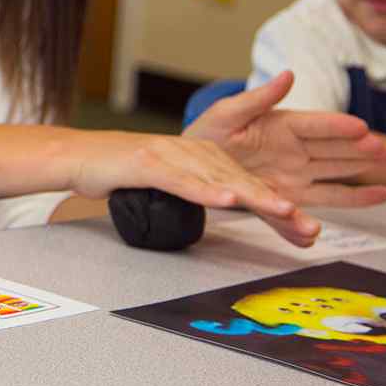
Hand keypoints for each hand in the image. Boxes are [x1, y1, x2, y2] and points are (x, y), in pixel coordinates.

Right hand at [67, 130, 319, 246]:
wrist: (78, 156)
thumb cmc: (122, 172)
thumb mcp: (169, 181)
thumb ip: (201, 190)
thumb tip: (231, 208)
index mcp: (201, 157)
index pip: (247, 186)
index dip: (277, 209)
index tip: (305, 233)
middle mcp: (192, 152)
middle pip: (242, 181)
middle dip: (277, 205)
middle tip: (307, 226)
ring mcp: (170, 155)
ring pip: (218, 178)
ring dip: (252, 196)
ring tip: (281, 211)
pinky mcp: (146, 163)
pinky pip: (181, 179)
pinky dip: (204, 190)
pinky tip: (225, 199)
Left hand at [184, 70, 385, 207]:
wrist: (192, 169)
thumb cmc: (207, 135)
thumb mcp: (227, 113)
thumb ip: (257, 98)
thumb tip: (288, 74)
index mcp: (282, 124)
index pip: (316, 124)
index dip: (338, 126)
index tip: (361, 126)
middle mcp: (296, 149)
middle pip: (336, 148)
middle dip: (363, 148)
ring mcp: (297, 174)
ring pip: (338, 171)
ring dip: (366, 169)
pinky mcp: (293, 197)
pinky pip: (326, 199)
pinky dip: (352, 200)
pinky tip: (378, 195)